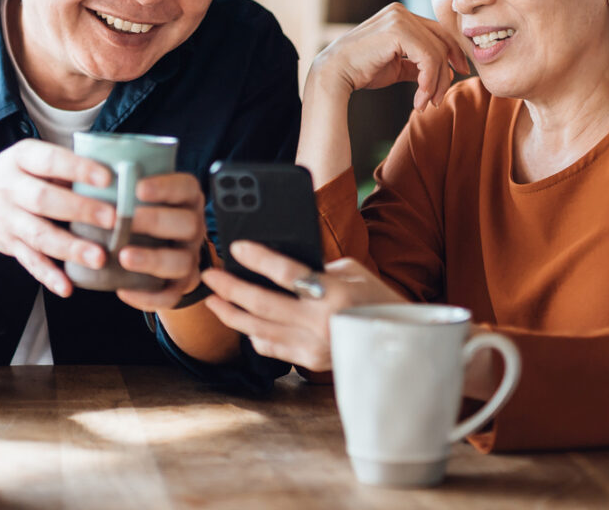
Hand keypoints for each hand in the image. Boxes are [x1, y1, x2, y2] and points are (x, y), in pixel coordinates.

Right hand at [0, 138, 117, 297]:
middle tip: (112, 219)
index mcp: (21, 158)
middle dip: (80, 210)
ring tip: (98, 258)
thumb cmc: (16, 176)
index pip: (50, 161)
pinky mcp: (9, 246)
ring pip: (39, 235)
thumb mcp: (31, 159)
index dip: (77, 169)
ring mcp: (8, 219)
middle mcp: (10, 188)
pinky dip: (48, 276)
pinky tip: (67, 287)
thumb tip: (115, 177)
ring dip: (70, 248)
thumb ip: (64, 167)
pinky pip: (29, 262)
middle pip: (44, 199)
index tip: (107, 178)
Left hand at [114, 172, 208, 311]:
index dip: (165, 186)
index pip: (186, 187)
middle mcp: (193, 227)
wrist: (160, 249)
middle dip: (156, 221)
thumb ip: (123, 183)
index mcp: (186, 199)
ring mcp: (189, 257)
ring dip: (152, 259)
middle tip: (125, 221)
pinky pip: (171, 296)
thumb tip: (82, 166)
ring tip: (123, 257)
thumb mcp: (140, 194)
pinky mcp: (180, 285)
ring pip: (182, 262)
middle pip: (189, 223)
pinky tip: (123, 291)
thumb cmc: (141, 213)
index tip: (138, 187)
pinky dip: (148, 297)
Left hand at [201, 241, 404, 370]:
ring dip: (231, 313)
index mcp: (335, 293)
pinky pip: (271, 347)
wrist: (399, 342)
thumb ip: (317, 267)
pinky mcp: (310, 361)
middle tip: (209, 275)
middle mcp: (321, 321)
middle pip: (262, 303)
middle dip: (230, 288)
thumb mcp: (353, 272)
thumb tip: (279, 264)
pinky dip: (252, 333)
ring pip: (258, 328)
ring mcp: (313, 345)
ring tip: (213, 299)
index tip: (235, 248)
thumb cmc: (376, 298)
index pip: (287, 273)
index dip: (258, 259)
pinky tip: (240, 321)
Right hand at [307, 3, 470, 110]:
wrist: (334, 74)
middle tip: (439, 99)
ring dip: (435, 83)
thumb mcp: (396, 65)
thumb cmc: (361, 70)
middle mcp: (401, 12)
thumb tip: (443, 72)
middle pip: (441, 41)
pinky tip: (419, 98)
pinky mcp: (398, 31)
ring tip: (425, 103)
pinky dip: (428, 81)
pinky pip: (427, 58)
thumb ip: (416, 64)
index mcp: (400, 15)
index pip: (437, 32)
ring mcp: (399, 18)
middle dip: (446, 73)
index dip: (453, 53)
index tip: (458, 74)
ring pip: (436, 52)